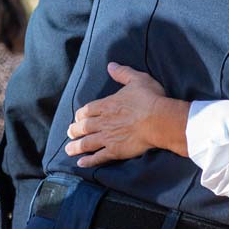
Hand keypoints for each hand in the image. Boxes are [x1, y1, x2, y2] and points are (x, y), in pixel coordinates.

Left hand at [65, 63, 187, 166]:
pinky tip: (81, 163)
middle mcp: (103, 122)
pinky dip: (88, 161)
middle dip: (74, 130)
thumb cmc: (150, 99)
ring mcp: (108, 137)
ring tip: (69, 150)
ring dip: (76, 147)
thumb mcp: (138, 80)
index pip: (87, 110)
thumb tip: (111, 65)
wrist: (159, 120)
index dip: (80, 114)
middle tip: (70, 133)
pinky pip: (98, 157)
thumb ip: (123, 73)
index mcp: (107, 105)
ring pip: (86, 143)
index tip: (77, 117)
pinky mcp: (115, 151)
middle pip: (83, 127)